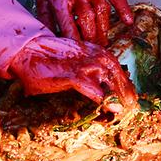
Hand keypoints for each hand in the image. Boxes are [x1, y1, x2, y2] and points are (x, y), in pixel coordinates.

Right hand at [8, 35, 137, 110]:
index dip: (124, 83)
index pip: (115, 68)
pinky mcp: (71, 74)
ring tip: (125, 108)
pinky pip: (91, 87)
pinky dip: (102, 97)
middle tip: (133, 105)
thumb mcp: (72, 65)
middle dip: (125, 90)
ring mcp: (83, 64)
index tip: (130, 96)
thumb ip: (86, 75)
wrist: (27, 52)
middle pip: (116, 73)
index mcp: (95, 52)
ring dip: (118, 94)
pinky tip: (110, 107)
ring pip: (108, 79)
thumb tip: (100, 90)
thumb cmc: (50, 60)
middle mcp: (93, 55)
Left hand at [37, 0, 132, 44]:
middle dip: (91, 37)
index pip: (68, 21)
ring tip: (104, 43)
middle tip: (94, 50)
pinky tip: (128, 21)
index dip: (74, 38)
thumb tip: (50, 40)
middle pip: (87, 18)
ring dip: (104, 29)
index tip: (79, 50)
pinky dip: (124, 9)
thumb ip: (46, 21)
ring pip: (102, 10)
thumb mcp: (41, 1)